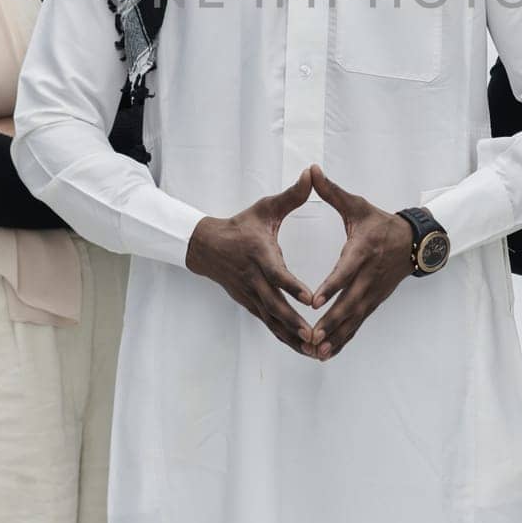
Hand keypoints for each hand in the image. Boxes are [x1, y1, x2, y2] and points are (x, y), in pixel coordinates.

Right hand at [186, 169, 317, 355]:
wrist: (206, 246)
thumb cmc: (241, 225)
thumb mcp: (265, 207)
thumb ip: (292, 195)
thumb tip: (312, 173)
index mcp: (259, 254)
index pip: (276, 273)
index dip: (291, 286)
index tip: (309, 297)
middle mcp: (253, 279)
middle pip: (274, 305)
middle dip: (295, 322)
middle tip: (315, 335)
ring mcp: (249, 295)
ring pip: (271, 320)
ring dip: (291, 336)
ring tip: (314, 350)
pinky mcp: (249, 304)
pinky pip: (268, 324)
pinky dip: (283, 337)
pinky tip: (301, 348)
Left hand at [307, 166, 414, 359]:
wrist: (414, 241)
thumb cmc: (380, 222)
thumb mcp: (357, 204)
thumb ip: (331, 191)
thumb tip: (311, 170)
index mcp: (362, 251)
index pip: (345, 271)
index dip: (331, 287)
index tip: (314, 302)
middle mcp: (368, 276)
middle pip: (348, 303)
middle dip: (330, 322)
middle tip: (311, 337)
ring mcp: (372, 292)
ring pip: (353, 318)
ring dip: (336, 336)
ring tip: (317, 352)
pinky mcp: (373, 302)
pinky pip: (358, 323)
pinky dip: (344, 338)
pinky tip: (327, 353)